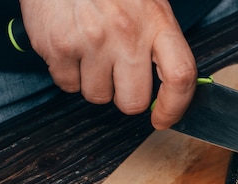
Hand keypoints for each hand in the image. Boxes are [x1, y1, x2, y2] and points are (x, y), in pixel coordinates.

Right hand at [19, 0, 196, 129]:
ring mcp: (90, 41)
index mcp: (157, 22)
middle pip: (133, 102)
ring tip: (91, 50)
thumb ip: (160, 44)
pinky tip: (71, 45)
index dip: (175, 107)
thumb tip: (169, 91)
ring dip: (95, 82)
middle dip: (126, 97)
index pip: (180, 77)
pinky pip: (67, 85)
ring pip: (97, 96)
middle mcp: (126, 34)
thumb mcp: (148, 4)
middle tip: (119, 75)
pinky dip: (68, 73)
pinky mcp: (58, 46)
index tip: (163, 118)